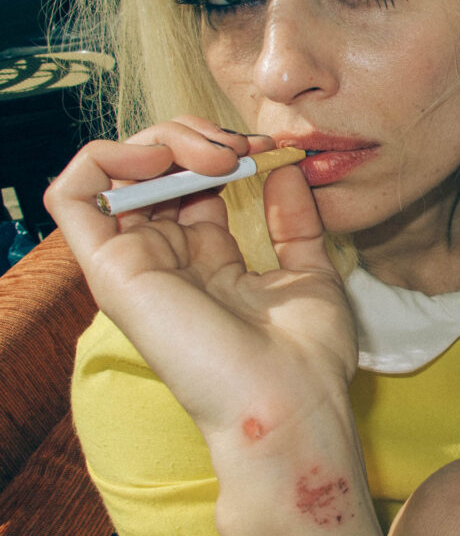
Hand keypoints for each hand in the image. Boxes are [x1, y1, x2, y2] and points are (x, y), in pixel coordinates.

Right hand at [44, 116, 358, 447]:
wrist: (292, 398)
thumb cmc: (306, 354)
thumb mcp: (309, 271)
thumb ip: (294, 220)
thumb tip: (285, 167)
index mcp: (209, 263)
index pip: (194, 185)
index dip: (226, 152)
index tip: (271, 149)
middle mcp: (166, 261)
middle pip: (152, 172)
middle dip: (194, 138)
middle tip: (241, 147)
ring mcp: (135, 265)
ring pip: (113, 173)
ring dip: (160, 141)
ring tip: (214, 154)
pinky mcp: (110, 270)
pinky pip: (73, 195)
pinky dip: (105, 159)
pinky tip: (161, 159)